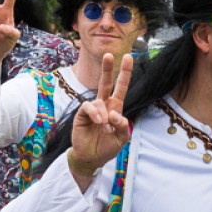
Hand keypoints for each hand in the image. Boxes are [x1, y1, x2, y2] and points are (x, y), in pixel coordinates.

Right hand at [69, 53, 131, 177]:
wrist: (92, 158)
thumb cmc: (107, 147)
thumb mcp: (122, 139)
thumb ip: (123, 127)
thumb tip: (116, 115)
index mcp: (115, 108)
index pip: (120, 88)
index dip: (125, 73)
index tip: (129, 57)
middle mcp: (104, 106)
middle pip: (106, 83)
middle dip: (108, 69)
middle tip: (108, 54)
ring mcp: (93, 110)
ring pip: (99, 100)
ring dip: (103, 113)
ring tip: (104, 127)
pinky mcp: (82, 114)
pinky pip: (88, 107)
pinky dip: (95, 113)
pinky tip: (98, 121)